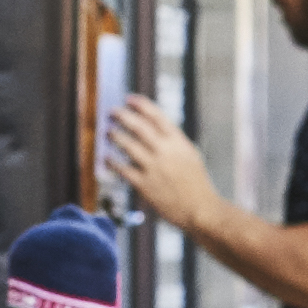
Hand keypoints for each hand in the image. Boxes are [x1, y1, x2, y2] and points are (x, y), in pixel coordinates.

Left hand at [102, 92, 222, 233]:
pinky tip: (106, 157)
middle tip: (112, 111)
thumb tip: (151, 128)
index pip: (157, 115)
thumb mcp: (190, 154)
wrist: (200, 209)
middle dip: (123, 116)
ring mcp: (154, 168)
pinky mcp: (145, 185)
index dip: (140, 105)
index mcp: (178, 142)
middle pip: (139, 126)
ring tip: (108, 131)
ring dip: (115, 135)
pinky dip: (113, 162)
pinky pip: (124, 170)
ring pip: (128, 145)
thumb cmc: (196, 183)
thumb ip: (173, 141)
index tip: (129, 98)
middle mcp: (166, 152)